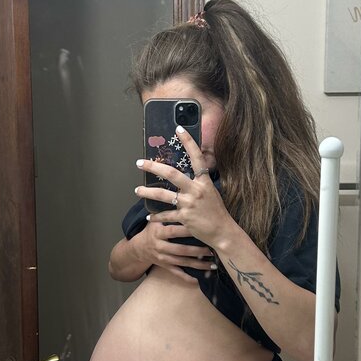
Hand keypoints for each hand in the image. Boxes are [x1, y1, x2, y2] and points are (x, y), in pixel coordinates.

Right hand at [134, 220, 215, 282]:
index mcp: (158, 232)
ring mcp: (162, 258)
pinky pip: (177, 273)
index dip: (187, 231)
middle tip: (212, 249)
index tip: (201, 228)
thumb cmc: (151, 230)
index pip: (174, 231)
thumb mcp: (155, 219)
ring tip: (213, 264)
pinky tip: (199, 280)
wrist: (138, 248)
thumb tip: (181, 197)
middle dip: (197, 251)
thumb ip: (168, 212)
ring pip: (182, 262)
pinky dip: (187, 277)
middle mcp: (160, 246)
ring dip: (198, 264)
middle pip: (180, 249)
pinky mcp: (165, 266)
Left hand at [135, 126, 234, 248]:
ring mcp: (189, 204)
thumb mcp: (211, 192)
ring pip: (163, 195)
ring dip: (147, 193)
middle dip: (154, 167)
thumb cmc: (216, 211)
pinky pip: (166, 215)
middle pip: (172, 174)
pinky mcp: (184, 218)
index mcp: (204, 182)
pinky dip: (156, 216)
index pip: (197, 157)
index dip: (188, 142)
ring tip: (137, 190)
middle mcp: (196, 190)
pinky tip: (149, 217)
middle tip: (140, 162)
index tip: (179, 129)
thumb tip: (184, 174)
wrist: (223, 232)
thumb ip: (198, 182)